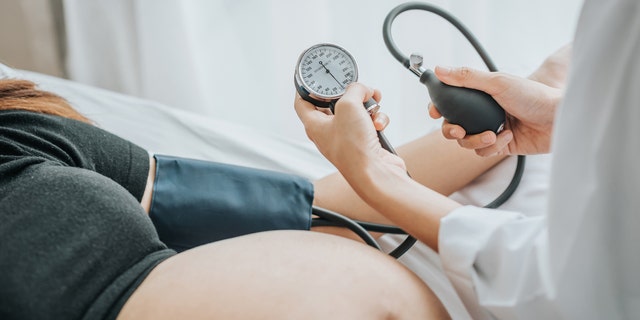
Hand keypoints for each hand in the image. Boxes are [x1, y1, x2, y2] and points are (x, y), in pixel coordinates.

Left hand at [295, 83, 405, 174]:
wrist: (376, 173)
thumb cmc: (354, 148)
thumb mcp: (349, 106)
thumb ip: (354, 90)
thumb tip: (363, 89)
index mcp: (314, 125)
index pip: (302, 102)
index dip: (306, 88)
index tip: (314, 78)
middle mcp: (328, 133)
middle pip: (334, 104)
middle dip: (350, 94)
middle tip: (358, 89)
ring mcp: (346, 138)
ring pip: (356, 112)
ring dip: (368, 107)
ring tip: (373, 107)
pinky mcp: (363, 142)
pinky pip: (369, 123)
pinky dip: (376, 120)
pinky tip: (378, 125)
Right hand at [428, 66, 562, 155]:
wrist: (558, 119)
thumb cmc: (534, 96)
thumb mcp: (498, 82)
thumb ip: (467, 77)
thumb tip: (439, 70)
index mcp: (480, 95)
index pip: (451, 102)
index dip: (439, 107)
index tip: (435, 111)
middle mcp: (482, 113)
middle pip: (451, 125)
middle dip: (451, 129)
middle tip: (458, 129)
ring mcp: (490, 129)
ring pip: (465, 142)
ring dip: (476, 139)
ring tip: (494, 134)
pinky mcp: (499, 146)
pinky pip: (482, 152)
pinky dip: (493, 146)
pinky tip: (508, 137)